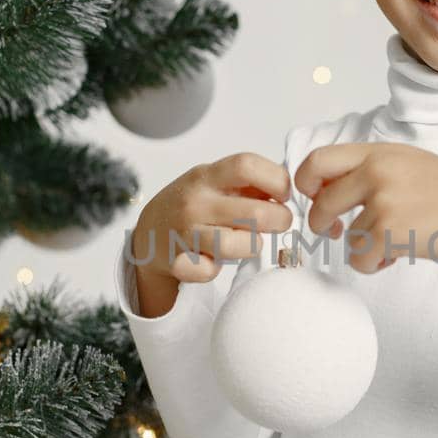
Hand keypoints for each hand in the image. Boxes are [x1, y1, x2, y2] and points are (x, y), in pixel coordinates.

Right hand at [133, 152, 294, 290]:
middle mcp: (195, 202)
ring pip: (238, 245)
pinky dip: (215, 270)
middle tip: (279, 222)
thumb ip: (248, 183)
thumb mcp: (214, 182)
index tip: (283, 194)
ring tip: (251, 242)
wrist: (149, 233)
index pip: (247, 166)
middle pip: (255, 212)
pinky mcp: (176, 262)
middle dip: (280, 220)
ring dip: (253, 246)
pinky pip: (209, 272)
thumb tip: (288, 189)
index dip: (276, 180)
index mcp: (207, 176)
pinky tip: (214, 260)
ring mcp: (185, 232)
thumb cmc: (194, 206)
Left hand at [294, 143, 437, 274]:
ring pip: (345, 237)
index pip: (318, 160)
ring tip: (393, 245)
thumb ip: (371, 171)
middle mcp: (377, 170)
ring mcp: (383, 199)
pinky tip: (397, 257)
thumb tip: (325, 191)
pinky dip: (375, 265)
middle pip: (319, 202)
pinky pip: (359, 258)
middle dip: (321, 224)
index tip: (316, 199)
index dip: (306, 184)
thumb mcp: (410, 166)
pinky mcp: (390, 230)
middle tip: (334, 232)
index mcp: (380, 152)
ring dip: (364, 249)